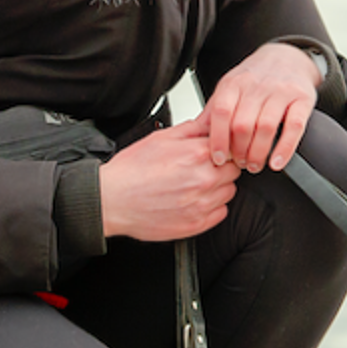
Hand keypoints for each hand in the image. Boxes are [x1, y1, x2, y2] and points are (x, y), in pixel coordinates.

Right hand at [97, 115, 238, 240]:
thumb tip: (210, 123)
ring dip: (218, 188)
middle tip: (201, 170)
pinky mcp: (197, 224)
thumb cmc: (131, 171)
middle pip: (234, 170)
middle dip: (221, 168)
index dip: (222, 150)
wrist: (112, 200)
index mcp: (197, 154)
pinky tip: (193, 201)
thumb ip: (191, 130)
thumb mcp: (160, 138)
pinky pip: (221, 212)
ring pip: (229, 192)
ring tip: (193, 186)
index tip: (214, 153)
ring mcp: (201, 204)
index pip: (230, 148)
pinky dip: (211, 207)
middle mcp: (204, 179)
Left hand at [201, 41, 321, 174]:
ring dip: (258, 153)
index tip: (218, 158)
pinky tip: (276, 162)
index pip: (222, 113)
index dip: (218, 139)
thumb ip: (214, 111)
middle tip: (238, 164)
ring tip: (254, 165)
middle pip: (243, 124)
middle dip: (239, 151)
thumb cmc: (256, 78)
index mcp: (235, 83)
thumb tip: (195, 136)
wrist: (287, 57)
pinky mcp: (303, 99)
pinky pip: (294, 127)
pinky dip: (285, 149)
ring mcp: (282, 92)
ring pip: (266, 128)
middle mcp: (258, 86)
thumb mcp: (230, 87)